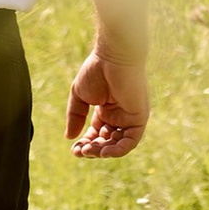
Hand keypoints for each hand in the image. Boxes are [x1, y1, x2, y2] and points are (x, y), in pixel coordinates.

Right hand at [66, 35, 148, 159]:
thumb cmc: (96, 71)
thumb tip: (69, 137)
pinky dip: (118, 149)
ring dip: (103, 151)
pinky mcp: (139, 118)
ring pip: (118, 144)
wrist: (112, 58)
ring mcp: (129, 117)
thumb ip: (75, 116)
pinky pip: (131, 141)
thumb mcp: (79, 95)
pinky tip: (104, 151)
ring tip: (88, 151)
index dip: (86, 143)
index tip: (74, 149)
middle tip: (80, 151)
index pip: (97, 133)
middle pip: (106, 141)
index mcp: (105, 110)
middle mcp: (119, 116)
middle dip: (93, 149)